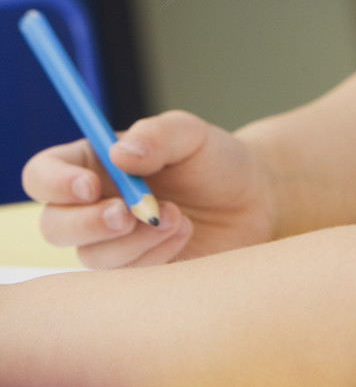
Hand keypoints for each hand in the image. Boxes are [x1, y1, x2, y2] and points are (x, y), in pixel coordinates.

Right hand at [21, 110, 275, 268]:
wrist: (253, 200)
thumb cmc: (215, 160)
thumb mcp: (192, 134)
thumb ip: (157, 135)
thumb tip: (119, 153)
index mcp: (92, 163)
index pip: (43, 175)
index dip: (55, 183)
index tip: (89, 185)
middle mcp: (93, 206)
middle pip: (53, 225)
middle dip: (87, 223)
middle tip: (129, 213)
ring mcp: (111, 245)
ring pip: (92, 256)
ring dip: (135, 239)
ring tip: (178, 216)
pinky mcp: (134, 276)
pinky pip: (125, 280)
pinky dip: (154, 257)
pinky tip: (183, 233)